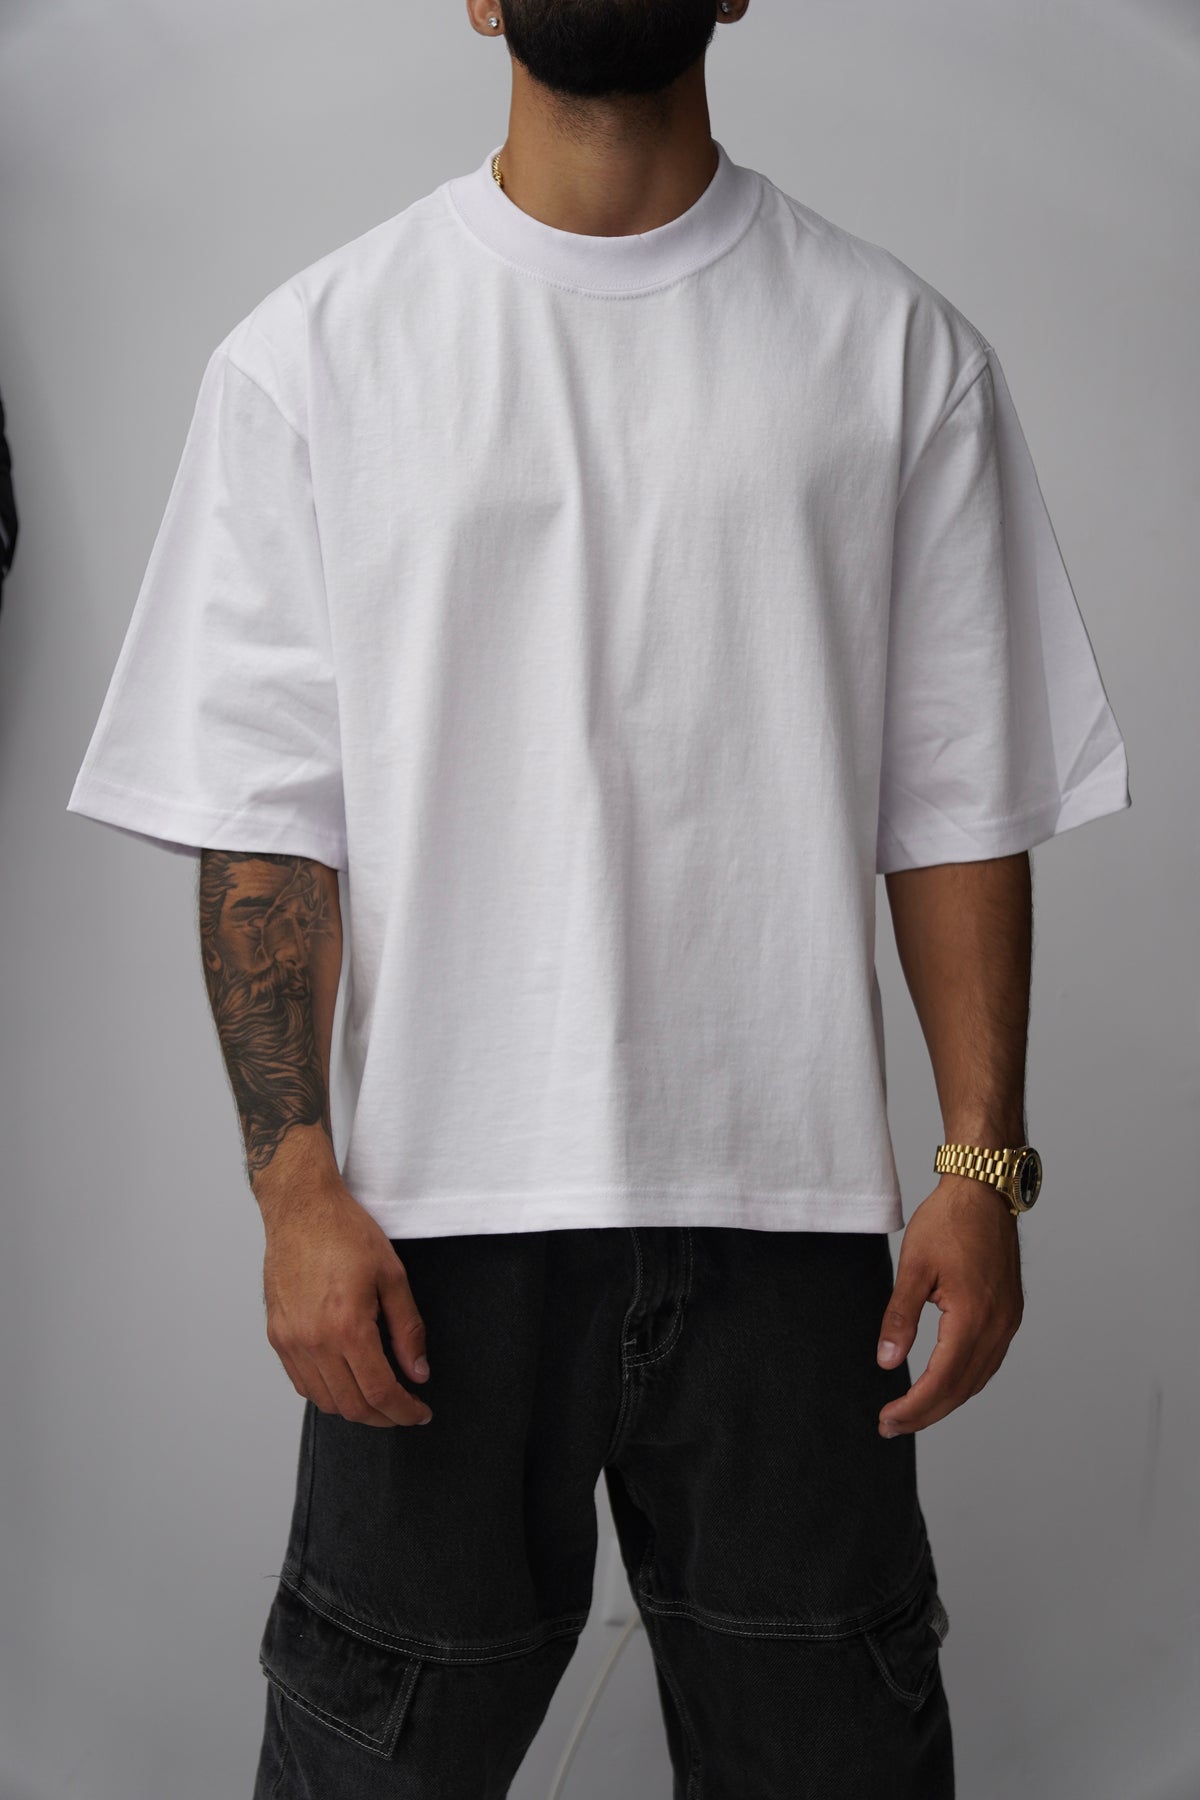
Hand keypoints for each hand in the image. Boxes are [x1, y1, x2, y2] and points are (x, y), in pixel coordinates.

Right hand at [259, 1174, 432, 1427]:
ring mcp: (290, 1341)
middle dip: (383, 1417)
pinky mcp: (276, 1335)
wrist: (301, 1208)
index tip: (420, 1414)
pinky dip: (327, 1393)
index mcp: (347, 1326)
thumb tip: (418, 1373)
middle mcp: (313, 1341)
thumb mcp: (393, 1276)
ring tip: (379, 1397)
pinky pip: (301, 1383)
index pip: (379, 1392)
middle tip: (404, 1410)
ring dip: (355, 1409)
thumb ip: (408, 1330)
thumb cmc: (346, 1233)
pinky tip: (347, 1381)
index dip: (404, 1411)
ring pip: (324, 1400)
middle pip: (351, 1405)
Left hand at [875, 1176, 1023, 1436]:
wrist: (984, 1190)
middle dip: (926, 1413)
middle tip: (891, 1426)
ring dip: (946, 1401)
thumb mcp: (913, 1267)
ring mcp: (1008, 1321)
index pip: (942, 1381)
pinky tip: (944, 1383)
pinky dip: (964, 1380)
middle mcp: (997, 1326)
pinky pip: (989, 1361)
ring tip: (913, 1412)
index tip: (886, 1421)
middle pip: (962, 1389)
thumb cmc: (948, 1222)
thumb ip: (900, 1318)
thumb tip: (887, 1361)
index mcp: (972, 1318)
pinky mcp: (1010, 1313)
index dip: (913, 1407)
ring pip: (978, 1379)